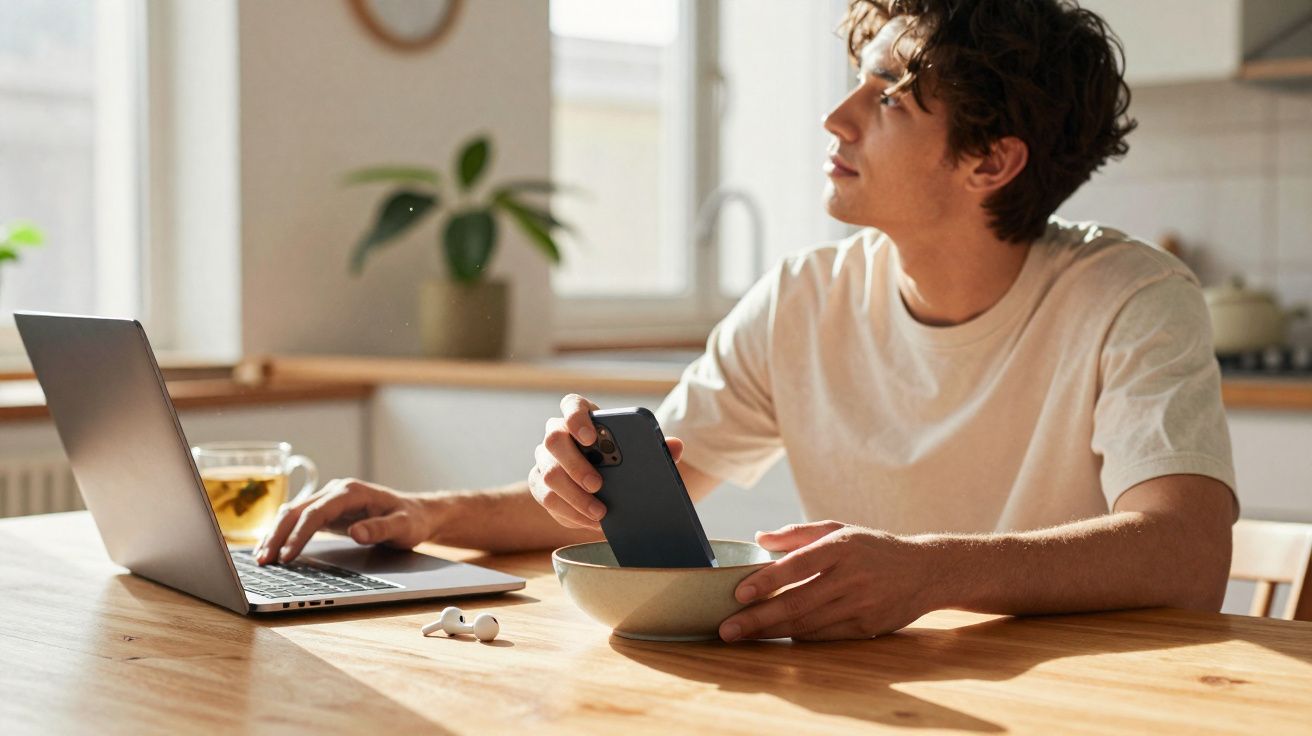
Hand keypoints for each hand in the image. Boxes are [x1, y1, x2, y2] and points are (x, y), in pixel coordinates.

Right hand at [254, 478, 435, 564]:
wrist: (417, 513)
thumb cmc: (411, 520)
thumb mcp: (403, 527)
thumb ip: (380, 529)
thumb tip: (356, 532)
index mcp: (351, 492)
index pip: (317, 512)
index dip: (299, 534)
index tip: (287, 555)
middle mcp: (336, 491)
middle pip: (297, 510)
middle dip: (278, 535)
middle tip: (263, 561)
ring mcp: (330, 500)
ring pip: (293, 513)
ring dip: (275, 534)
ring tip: (260, 559)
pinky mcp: (327, 511)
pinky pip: (298, 520)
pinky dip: (283, 533)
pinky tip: (271, 549)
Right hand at [529, 393, 685, 529]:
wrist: (607, 484)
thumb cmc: (623, 460)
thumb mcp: (640, 452)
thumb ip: (656, 447)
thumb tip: (676, 447)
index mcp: (582, 417)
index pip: (571, 405)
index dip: (577, 418)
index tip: (592, 437)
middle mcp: (557, 434)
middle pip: (554, 440)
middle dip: (576, 465)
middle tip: (598, 485)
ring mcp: (544, 459)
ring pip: (548, 474)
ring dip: (575, 497)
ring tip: (600, 512)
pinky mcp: (538, 484)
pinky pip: (547, 499)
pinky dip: (570, 513)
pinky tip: (590, 521)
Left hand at [718, 521, 938, 641]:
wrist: (925, 571)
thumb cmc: (873, 547)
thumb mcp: (840, 529)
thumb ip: (798, 534)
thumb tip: (759, 538)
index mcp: (842, 547)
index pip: (798, 565)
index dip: (767, 581)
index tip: (739, 593)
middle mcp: (852, 576)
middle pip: (798, 602)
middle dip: (758, 618)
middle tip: (727, 629)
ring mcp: (861, 604)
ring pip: (808, 624)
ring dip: (771, 632)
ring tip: (742, 636)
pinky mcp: (867, 627)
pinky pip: (825, 636)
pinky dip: (798, 637)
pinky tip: (775, 637)